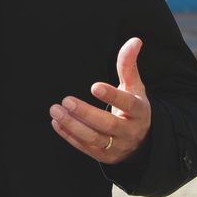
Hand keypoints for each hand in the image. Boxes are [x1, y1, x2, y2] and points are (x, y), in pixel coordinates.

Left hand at [49, 37, 151, 163]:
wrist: (141, 139)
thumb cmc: (133, 106)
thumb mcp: (134, 86)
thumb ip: (129, 65)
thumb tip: (135, 40)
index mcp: (140, 112)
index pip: (128, 104)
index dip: (112, 96)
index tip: (94, 86)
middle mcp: (130, 131)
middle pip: (108, 125)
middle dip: (85, 113)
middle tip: (66, 100)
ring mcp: (118, 146)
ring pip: (94, 139)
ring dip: (73, 125)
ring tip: (55, 110)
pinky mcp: (105, 156)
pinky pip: (85, 148)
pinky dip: (69, 136)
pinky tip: (57, 122)